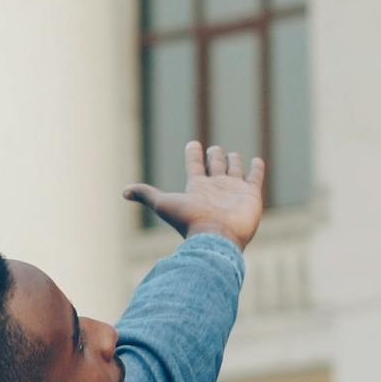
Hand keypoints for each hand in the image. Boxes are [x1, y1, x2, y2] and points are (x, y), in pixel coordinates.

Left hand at [126, 140, 266, 250]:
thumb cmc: (190, 221)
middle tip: (213, 150)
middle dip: (214, 156)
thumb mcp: (164, 204)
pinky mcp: (251, 195)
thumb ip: (146, 194)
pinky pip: (255, 178)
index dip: (193, 153)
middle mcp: (216, 187)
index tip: (192, 144)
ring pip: (235, 169)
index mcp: (197, 187)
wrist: (216, 237)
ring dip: (233, 161)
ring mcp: (234, 190)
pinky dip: (256, 169)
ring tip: (231, 155)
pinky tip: (256, 161)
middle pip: (216, 166)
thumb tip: (123, 192)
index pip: (195, 165)